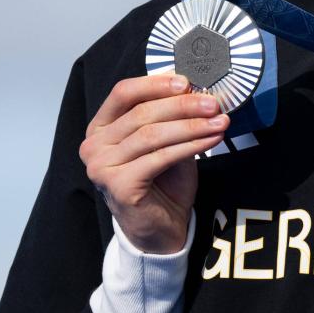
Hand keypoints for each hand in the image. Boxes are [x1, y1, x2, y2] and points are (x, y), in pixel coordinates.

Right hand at [78, 73, 230, 252]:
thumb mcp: (163, 142)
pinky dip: (189, 146)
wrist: (159, 231)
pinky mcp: (119, 185)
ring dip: (191, 125)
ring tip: (219, 122)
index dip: (155, 84)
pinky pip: (160, 157)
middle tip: (213, 103)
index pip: (123, 93)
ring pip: (152, 134)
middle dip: (182, 105)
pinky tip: (210, 140)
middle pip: (141, 113)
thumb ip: (169, 118)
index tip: (186, 82)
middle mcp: (93, 146)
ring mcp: (102, 167)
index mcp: (100, 128)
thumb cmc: (160, 184)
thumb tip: (194, 91)